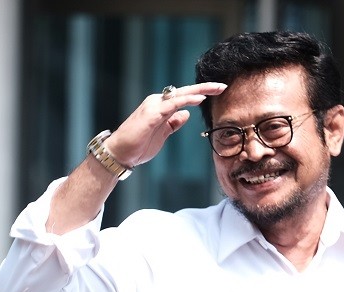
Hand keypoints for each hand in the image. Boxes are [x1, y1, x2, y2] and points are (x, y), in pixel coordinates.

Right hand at [105, 82, 225, 168]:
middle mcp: (157, 102)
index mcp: (160, 107)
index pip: (183, 97)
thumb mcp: (163, 134)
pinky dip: (186, 100)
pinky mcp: (151, 114)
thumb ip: (173, 123)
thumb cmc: (139, 145)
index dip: (200, 94)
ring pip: (180, 95)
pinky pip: (172, 104)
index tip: (217, 92)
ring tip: (216, 88)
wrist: (120, 153)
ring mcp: (154, 106)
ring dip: (199, 91)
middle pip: (184, 92)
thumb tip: (186, 114)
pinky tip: (199, 99)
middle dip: (204, 88)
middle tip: (223, 86)